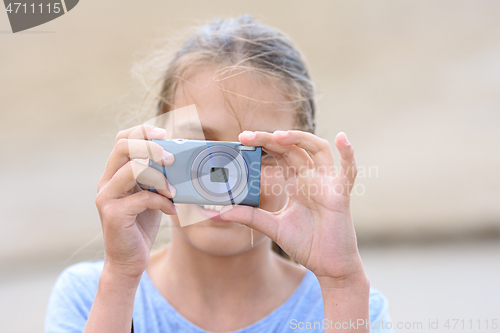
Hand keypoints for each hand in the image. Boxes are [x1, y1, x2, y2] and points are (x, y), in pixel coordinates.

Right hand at [95, 125, 176, 278]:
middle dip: (151, 147)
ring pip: (132, 169)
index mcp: (114, 173)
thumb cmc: (141, 226)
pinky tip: (171, 210)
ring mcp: (106, 198)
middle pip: (123, 147)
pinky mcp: (114, 215)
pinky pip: (142, 198)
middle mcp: (106, 182)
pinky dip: (161, 202)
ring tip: (174, 191)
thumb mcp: (150, 195)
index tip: (165, 134)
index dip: (142, 131)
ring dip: (159, 177)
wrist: (128, 261)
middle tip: (171, 159)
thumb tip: (179, 157)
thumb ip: (156, 177)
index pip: (121, 139)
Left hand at [220, 130, 364, 283]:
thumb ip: (249, 216)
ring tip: (279, 135)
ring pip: (318, 149)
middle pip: (292, 148)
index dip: (262, 145)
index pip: (278, 155)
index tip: (241, 139)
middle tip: (247, 136)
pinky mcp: (340, 195)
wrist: (328, 266)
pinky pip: (348, 171)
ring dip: (300, 138)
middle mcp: (310, 178)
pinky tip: (342, 138)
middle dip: (270, 139)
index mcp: (295, 183)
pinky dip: (348, 153)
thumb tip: (219, 212)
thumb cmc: (306, 244)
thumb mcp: (272, 227)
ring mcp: (327, 184)